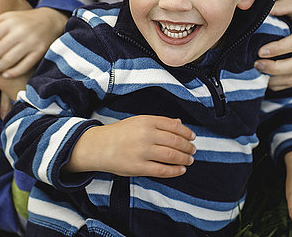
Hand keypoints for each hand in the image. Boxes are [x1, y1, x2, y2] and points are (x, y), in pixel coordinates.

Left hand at [0, 7, 67, 77]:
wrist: (50, 21)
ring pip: (9, 60)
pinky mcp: (39, 52)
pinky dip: (13, 72)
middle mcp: (20, 31)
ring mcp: (31, 42)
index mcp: (10, 22)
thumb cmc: (24, 20)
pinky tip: (5, 75)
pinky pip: (24, 65)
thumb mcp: (8, 17)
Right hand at [65, 115, 196, 177]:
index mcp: (146, 121)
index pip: (173, 126)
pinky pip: (162, 170)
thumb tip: (179, 122)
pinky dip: (175, 170)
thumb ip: (159, 122)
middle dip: (188, 146)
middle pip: (175, 141)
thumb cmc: (119, 133)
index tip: (192, 137)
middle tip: (193, 150)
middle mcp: (145, 135)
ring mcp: (142, 152)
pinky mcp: (138, 167)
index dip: (186, 132)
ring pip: (171, 155)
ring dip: (184, 158)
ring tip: (189, 160)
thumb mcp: (138, 121)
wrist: (99, 146)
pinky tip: (181, 169)